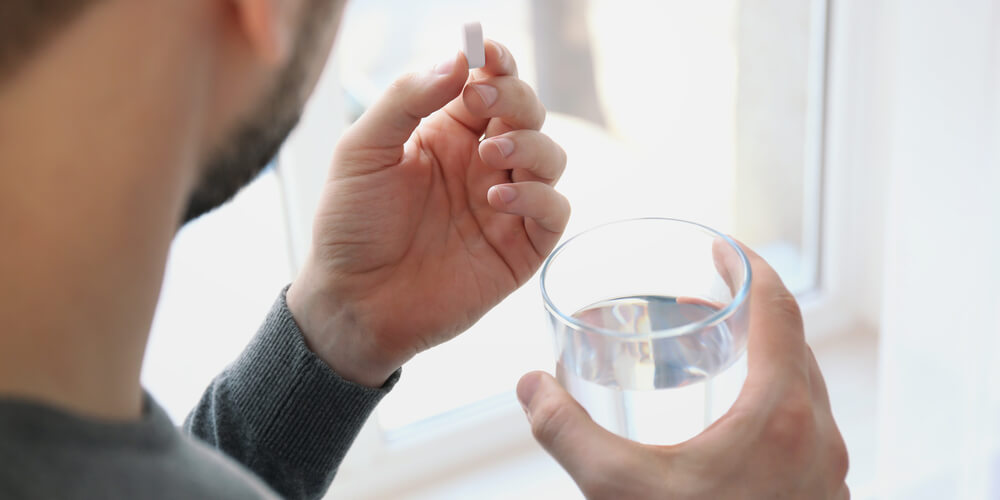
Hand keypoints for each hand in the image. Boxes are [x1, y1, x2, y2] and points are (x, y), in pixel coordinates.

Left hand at [287, 41, 569, 386]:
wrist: (352, 302)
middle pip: (527, 113)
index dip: (495, 63)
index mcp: (446, 133)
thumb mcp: (363, 151)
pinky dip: (538, 197)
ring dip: (531, 144)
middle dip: (515, 97)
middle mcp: (482, 163)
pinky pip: (554, 211)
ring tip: (492, 154)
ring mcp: (505, 204)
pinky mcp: (520, 248)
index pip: (487, 84)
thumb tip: (456, 59)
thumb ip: (406, 100)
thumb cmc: (351, 226)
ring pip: (550, 156)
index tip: (486, 50)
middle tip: (483, 100)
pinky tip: (498, 198)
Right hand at [517, 242, 848, 498]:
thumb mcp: (618, 489)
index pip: (778, 307)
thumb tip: (530, 386)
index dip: (749, 264)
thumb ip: (566, 432)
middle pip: (794, 341)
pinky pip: (806, 425)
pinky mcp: (821, 495)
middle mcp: (819, 431)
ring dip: (765, 355)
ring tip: (716, 353)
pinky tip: (732, 423)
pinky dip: (774, 399)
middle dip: (751, 307)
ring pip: (804, 386)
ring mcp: (828, 468)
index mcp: (781, 410)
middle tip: (706, 297)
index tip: (720, 246)